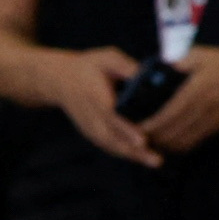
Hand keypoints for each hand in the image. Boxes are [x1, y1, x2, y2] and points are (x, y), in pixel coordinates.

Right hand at [40, 45, 162, 165]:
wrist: (61, 80)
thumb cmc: (89, 66)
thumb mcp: (107, 58)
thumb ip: (127, 67)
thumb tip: (150, 77)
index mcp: (95, 97)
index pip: (112, 117)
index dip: (127, 130)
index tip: (143, 140)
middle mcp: (91, 117)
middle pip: (113, 139)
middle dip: (135, 151)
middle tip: (157, 160)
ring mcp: (90, 128)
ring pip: (113, 146)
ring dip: (134, 156)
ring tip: (155, 161)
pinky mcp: (92, 134)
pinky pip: (110, 147)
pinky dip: (127, 153)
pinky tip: (144, 157)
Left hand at [137, 46, 218, 158]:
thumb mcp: (203, 55)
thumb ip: (179, 60)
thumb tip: (159, 66)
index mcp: (196, 91)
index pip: (167, 114)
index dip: (149, 124)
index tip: (133, 126)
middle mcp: (201, 110)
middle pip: (171, 132)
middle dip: (151, 139)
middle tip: (133, 139)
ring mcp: (209, 122)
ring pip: (181, 141)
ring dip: (162, 146)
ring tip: (147, 144)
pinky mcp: (215, 129)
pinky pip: (192, 143)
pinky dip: (177, 147)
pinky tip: (167, 144)